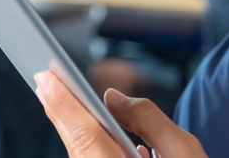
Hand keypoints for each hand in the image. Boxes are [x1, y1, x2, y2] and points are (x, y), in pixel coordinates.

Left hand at [35, 71, 207, 157]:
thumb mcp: (183, 151)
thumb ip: (147, 118)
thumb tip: (114, 99)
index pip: (83, 136)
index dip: (63, 105)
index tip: (45, 78)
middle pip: (78, 147)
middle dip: (62, 113)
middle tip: (46, 81)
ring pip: (84, 156)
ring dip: (78, 130)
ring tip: (66, 100)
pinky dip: (94, 147)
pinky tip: (99, 131)